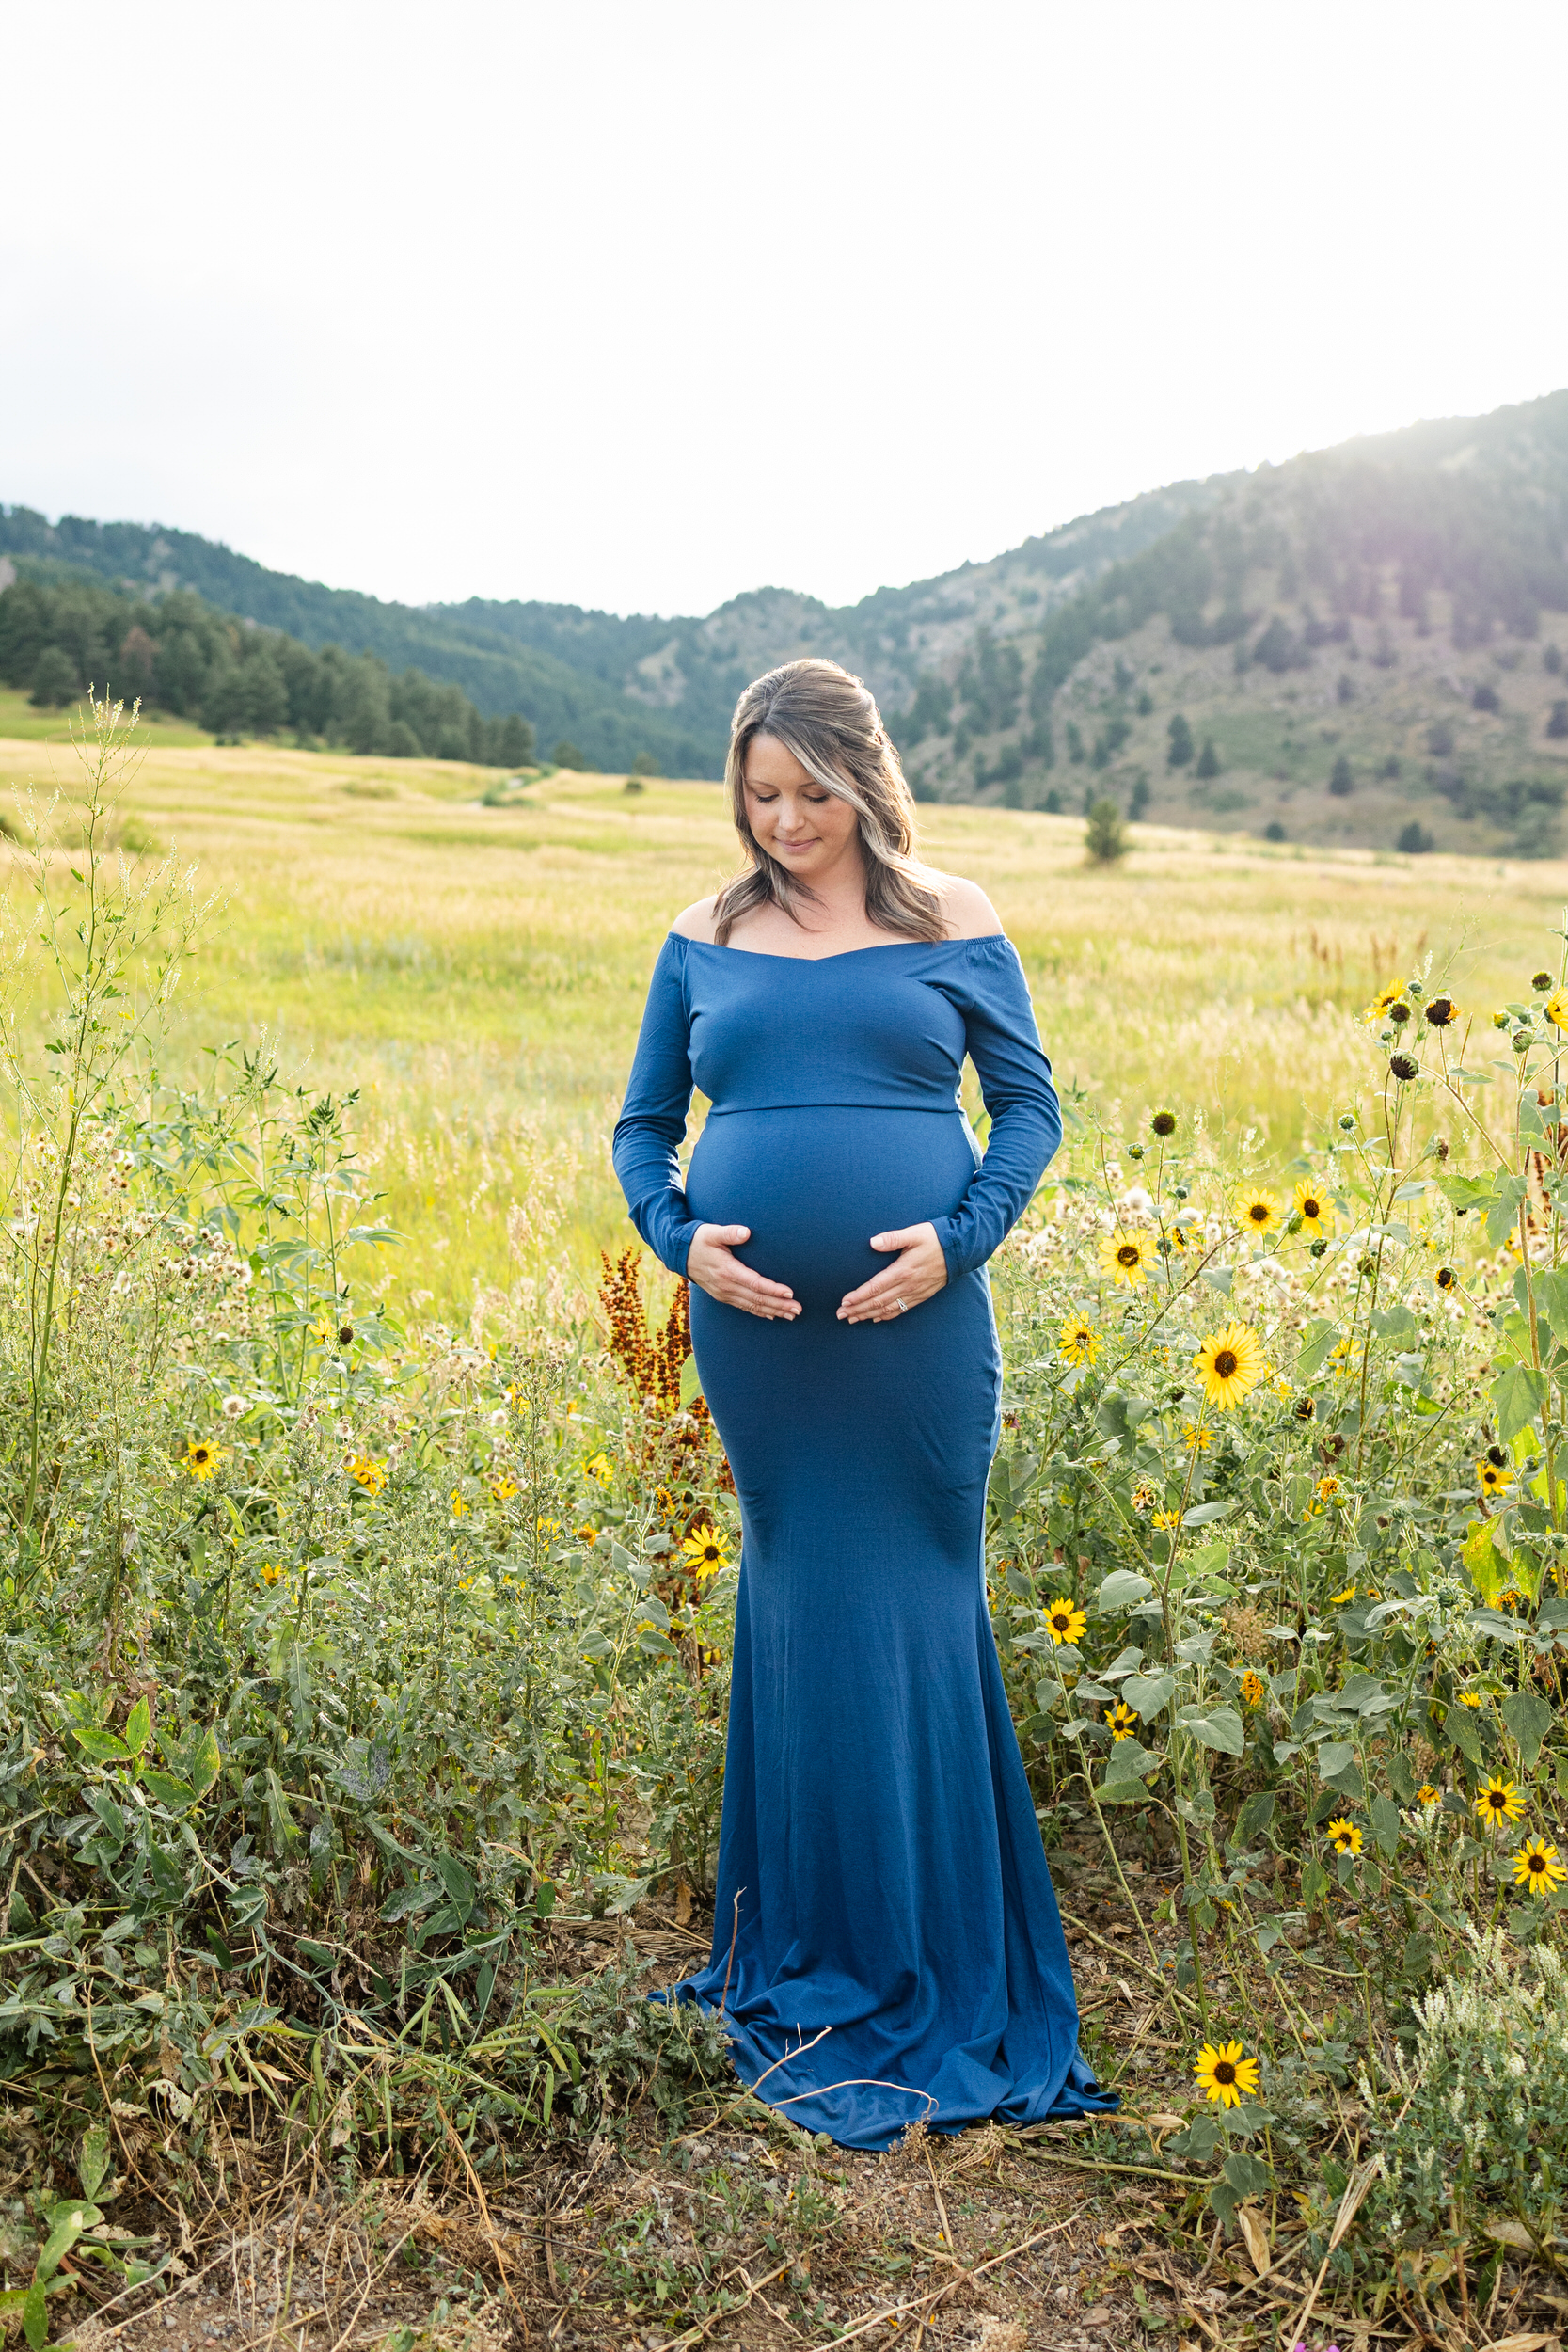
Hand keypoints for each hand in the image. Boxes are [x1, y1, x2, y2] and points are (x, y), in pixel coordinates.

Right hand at [686, 1224, 800, 1319]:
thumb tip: (746, 1232)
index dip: (773, 1290)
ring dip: (773, 1311)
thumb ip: (730, 1232)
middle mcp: (726, 1286)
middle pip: (757, 1299)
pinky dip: (759, 1313)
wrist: (679, 1253)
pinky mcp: (722, 1296)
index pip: (755, 1284)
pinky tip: (772, 1316)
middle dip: (779, 1305)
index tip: (790, 1293)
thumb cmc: (698, 1239)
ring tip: (791, 1315)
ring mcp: (724, 1293)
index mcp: (727, 1271)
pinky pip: (744, 1307)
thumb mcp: (712, 1232)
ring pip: (753, 1306)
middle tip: (798, 1309)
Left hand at [837, 1222, 947, 1322]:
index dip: (858, 1296)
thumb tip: (873, 1242)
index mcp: (903, 1270)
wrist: (962, 1250)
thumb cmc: (936, 1238)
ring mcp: (915, 1292)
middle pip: (877, 1302)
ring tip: (852, 1319)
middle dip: (857, 1309)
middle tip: (840, 1315)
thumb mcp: (914, 1233)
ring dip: (868, 1315)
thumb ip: (893, 1238)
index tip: (844, 1302)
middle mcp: (908, 1285)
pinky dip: (886, 1316)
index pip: (875, 1287)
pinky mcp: (922, 1295)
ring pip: (888, 1309)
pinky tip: (876, 1319)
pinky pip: (901, 1309)